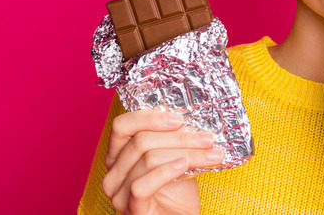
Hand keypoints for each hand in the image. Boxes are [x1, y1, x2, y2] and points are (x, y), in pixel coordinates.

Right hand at [102, 110, 222, 213]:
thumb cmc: (177, 191)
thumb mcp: (176, 157)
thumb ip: (173, 140)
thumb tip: (187, 117)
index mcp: (118, 154)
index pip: (122, 126)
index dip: (150, 118)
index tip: (179, 118)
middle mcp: (112, 172)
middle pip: (141, 141)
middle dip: (180, 137)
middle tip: (208, 138)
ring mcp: (118, 192)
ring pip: (148, 159)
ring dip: (186, 153)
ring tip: (211, 153)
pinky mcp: (130, 209)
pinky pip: (141, 185)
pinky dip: (165, 172)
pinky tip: (184, 166)